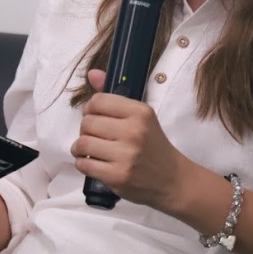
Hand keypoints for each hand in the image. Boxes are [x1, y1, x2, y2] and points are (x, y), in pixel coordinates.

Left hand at [70, 69, 188, 209]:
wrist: (172, 180)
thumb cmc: (154, 146)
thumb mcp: (141, 117)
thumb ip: (114, 97)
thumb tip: (92, 73)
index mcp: (140, 112)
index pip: (98, 101)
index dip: (90, 109)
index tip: (96, 117)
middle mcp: (133, 131)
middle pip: (87, 122)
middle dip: (86, 129)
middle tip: (95, 136)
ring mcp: (125, 155)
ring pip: (82, 143)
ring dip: (80, 147)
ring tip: (90, 150)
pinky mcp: (117, 176)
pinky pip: (84, 164)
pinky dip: (83, 163)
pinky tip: (93, 162)